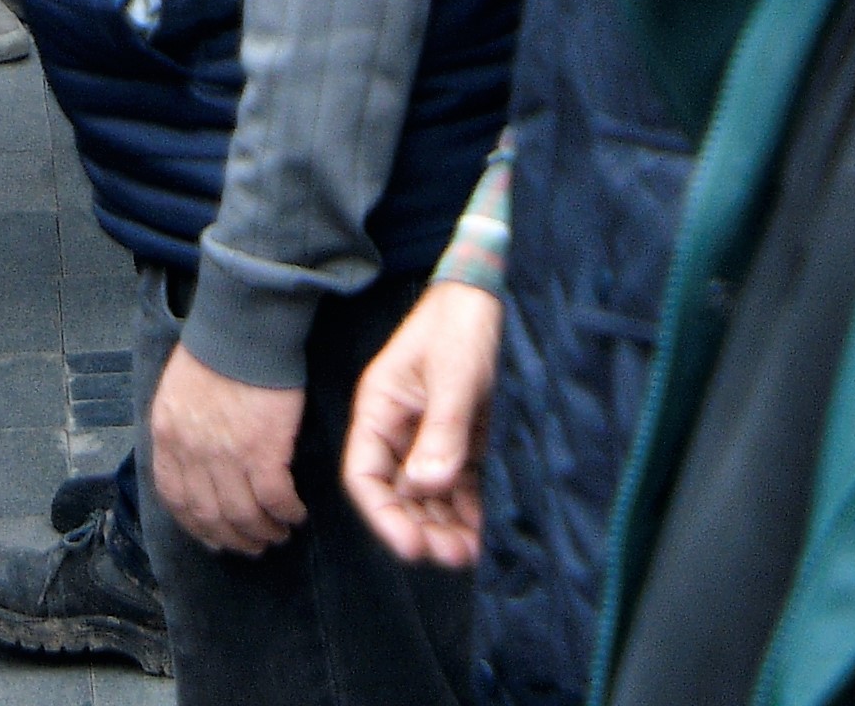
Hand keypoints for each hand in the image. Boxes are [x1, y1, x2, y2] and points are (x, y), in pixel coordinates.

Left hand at [147, 342, 310, 558]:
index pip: (175, 497)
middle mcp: (192, 453)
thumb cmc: (215, 352)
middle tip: (252, 546)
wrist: (243, 329)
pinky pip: (274, 499)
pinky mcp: (263, 452)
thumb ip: (180, 430)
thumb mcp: (177, 393)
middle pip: (210, 514)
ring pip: (243, 515)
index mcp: (167, 437)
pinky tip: (296, 515)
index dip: (195, 525)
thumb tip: (193, 460)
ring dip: (262, 533)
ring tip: (277, 534)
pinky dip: (286, 513)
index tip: (213, 538)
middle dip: (232, 538)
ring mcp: (226, 456)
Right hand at [343, 279, 500, 568]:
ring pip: (428, 497)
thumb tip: (426, 488)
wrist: (490, 297)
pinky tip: (484, 530)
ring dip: (445, 527)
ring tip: (472, 552)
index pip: (364, 476)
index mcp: (379, 411)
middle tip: (454, 556)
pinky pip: (457, 486)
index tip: (412, 547)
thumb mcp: (453, 377)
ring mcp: (430, 437)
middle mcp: (399, 430)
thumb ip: (441, 432)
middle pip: (397, 495)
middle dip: (421, 529)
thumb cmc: (462, 326)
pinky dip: (468, 511)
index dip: (384, 515)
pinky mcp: (461, 440)